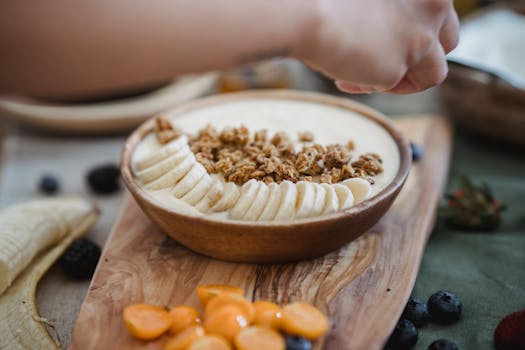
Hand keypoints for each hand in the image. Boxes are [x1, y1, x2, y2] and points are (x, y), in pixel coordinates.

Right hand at [293, 0, 458, 93]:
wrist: (306, 13)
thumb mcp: (373, 0)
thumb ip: (390, 12)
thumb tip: (389, 39)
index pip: (436, 12)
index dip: (412, 29)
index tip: (381, 39)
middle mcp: (435, 3)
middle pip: (448, 39)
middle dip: (421, 56)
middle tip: (388, 61)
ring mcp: (422, 35)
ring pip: (435, 71)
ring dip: (403, 78)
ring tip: (363, 75)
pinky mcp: (404, 63)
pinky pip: (397, 86)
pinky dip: (373, 86)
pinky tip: (345, 78)